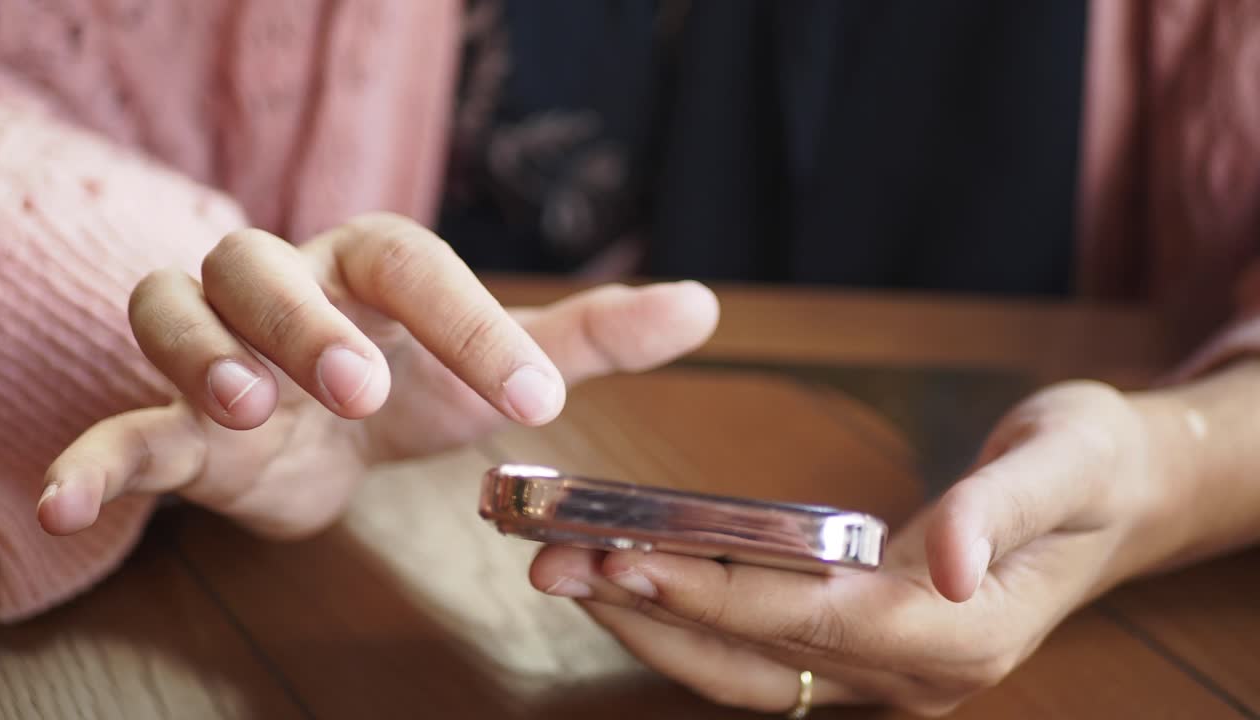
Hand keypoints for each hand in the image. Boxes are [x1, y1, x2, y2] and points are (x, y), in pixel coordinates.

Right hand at [38, 213, 718, 538]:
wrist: (329, 426)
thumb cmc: (420, 376)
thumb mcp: (502, 359)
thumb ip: (593, 335)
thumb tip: (704, 304)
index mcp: (371, 268)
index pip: (415, 267)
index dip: (473, 322)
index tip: (539, 400)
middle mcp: (285, 290)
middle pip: (264, 266)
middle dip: (303, 319)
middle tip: (362, 384)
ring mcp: (220, 353)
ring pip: (176, 315)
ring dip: (204, 357)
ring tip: (249, 411)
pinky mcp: (176, 426)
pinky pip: (120, 424)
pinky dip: (93, 460)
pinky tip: (73, 506)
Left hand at [529, 380, 1172, 715]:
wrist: (1119, 493)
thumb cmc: (1092, 465)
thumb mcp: (1065, 463)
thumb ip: (1001, 509)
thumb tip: (948, 564)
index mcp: (963, 634)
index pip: (816, 619)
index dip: (719, 593)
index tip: (632, 558)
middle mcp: (917, 675)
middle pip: (760, 656)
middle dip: (654, 613)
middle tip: (560, 562)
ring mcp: (887, 672)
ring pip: (746, 667)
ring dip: (654, 623)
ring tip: (571, 571)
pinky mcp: (863, 649)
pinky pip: (759, 652)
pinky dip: (689, 619)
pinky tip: (634, 581)